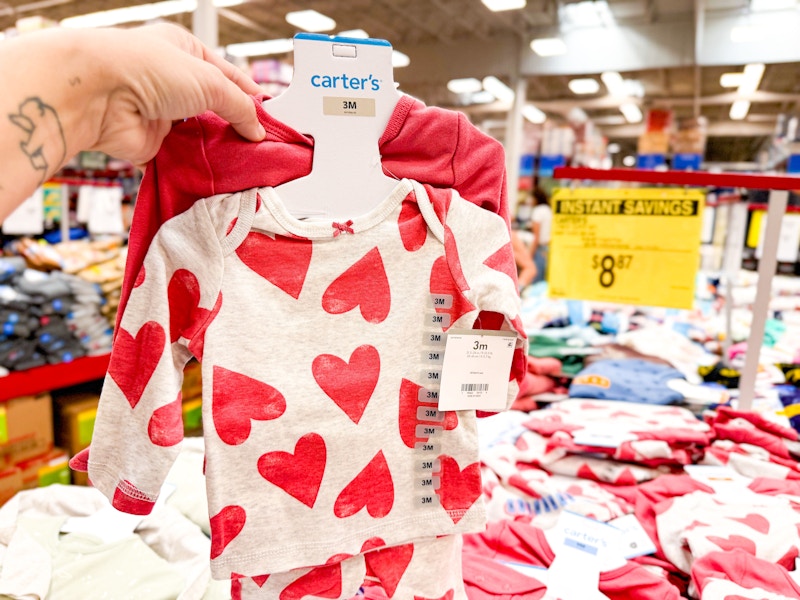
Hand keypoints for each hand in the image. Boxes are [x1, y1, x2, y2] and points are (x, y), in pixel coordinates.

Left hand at [91, 23, 265, 165]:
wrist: (99, 95)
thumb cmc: (145, 69)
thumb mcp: (210, 81)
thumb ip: (239, 107)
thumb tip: (256, 129)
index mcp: (185, 53)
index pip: (229, 77)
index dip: (251, 98)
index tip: (270, 119)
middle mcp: (171, 81)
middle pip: (214, 109)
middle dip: (235, 127)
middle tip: (259, 145)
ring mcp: (160, 113)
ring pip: (199, 136)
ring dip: (216, 149)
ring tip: (241, 161)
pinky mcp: (150, 143)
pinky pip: (180, 158)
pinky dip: (195, 167)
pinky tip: (214, 173)